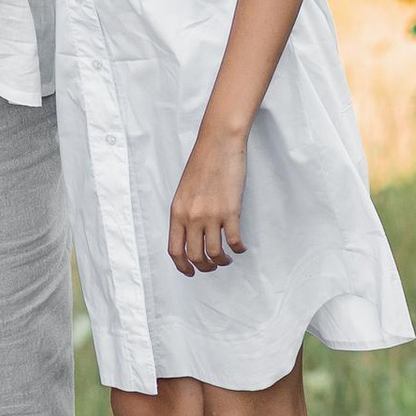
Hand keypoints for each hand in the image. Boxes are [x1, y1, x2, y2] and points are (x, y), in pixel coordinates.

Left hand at [168, 128, 247, 275]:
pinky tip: (240, 247)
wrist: (218, 143)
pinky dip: (238, 249)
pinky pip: (234, 241)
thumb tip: (190, 234)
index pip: (175, 249)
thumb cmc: (203, 163)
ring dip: (222, 261)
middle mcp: (191, 217)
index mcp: (177, 212)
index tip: (190, 272)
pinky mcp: (230, 211)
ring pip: (215, 253)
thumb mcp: (184, 190)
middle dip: (204, 267)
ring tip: (227, 259)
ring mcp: (211, 215)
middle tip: (212, 266)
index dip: (182, 266)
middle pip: (195, 256)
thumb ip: (185, 212)